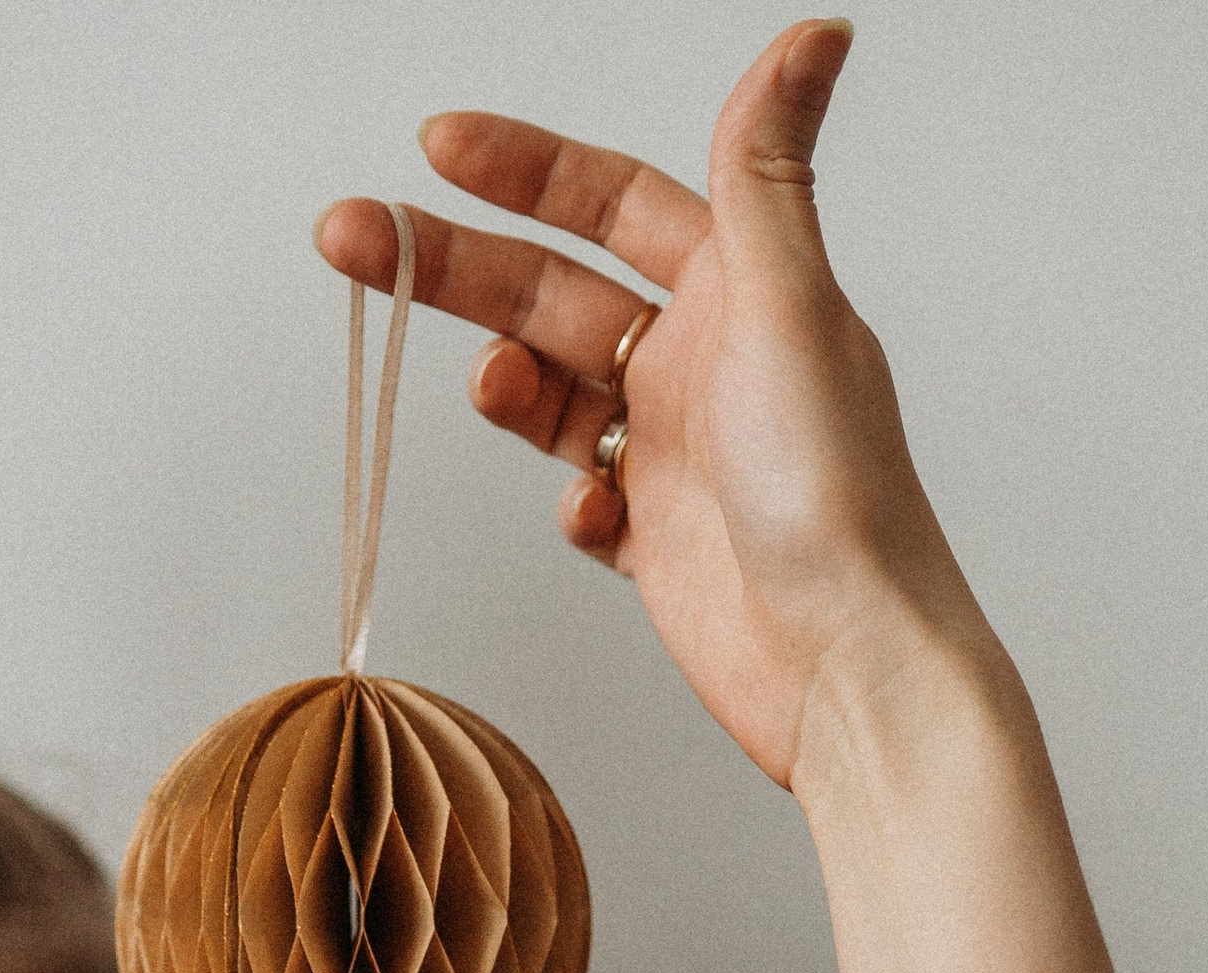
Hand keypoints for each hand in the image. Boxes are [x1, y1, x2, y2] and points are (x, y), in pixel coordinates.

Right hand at [324, 24, 1133, 972]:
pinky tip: (583, 515)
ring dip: (503, 382)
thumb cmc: (842, 502)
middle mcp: (708, 362)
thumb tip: (814, 31)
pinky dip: (563, 500)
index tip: (435, 148)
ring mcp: (678, 454)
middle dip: (455, 264)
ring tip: (487, 390)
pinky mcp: (659, 543)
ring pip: (553, 390)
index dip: (523, 167)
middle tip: (355, 243)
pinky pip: (578, 499)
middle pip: (553, 288)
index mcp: (743, 290)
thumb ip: (767, 172)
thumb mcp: (790, 310)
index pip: (611, 199)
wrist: (852, 674)